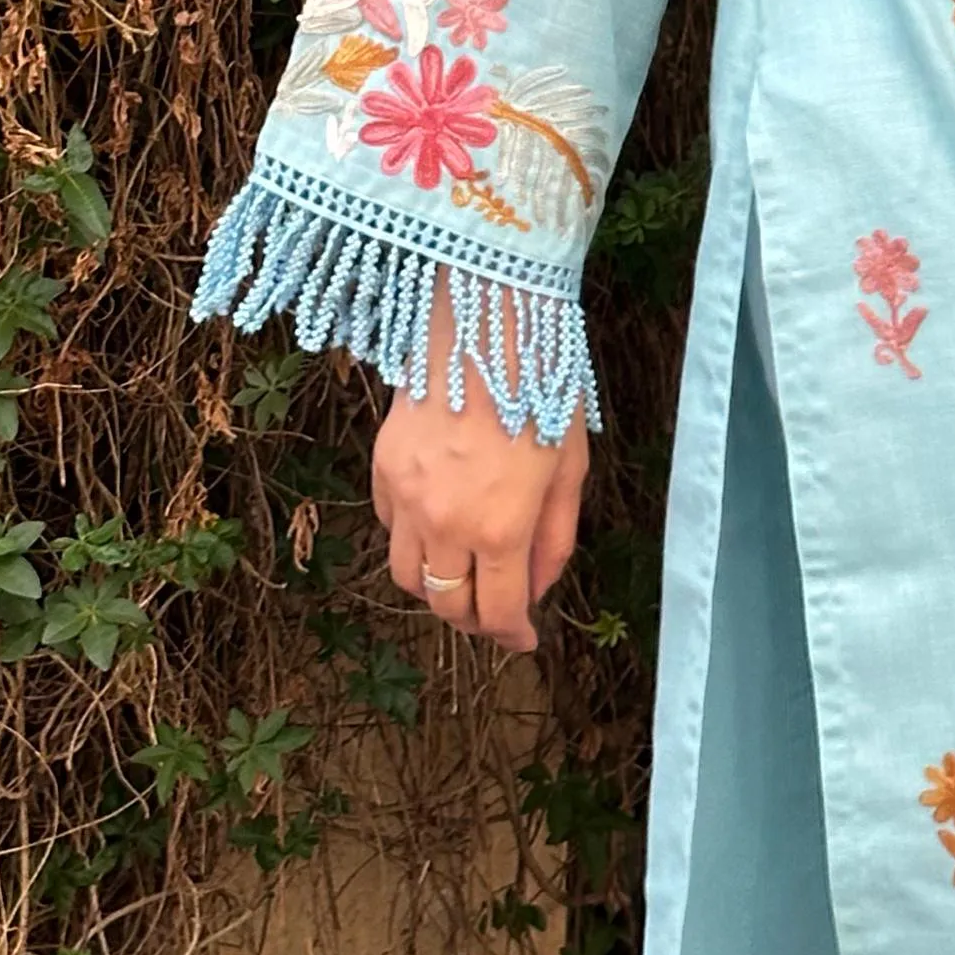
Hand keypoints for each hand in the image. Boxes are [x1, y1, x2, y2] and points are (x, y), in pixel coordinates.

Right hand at [373, 294, 588, 655]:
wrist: (487, 315)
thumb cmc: (545, 383)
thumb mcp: (572, 464)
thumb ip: (555, 535)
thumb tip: (538, 588)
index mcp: (499, 525)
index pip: (496, 611)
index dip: (512, 635)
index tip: (524, 640)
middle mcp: (444, 522)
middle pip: (445, 603)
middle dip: (473, 618)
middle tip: (495, 609)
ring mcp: (405, 495)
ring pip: (406, 575)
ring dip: (435, 585)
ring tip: (463, 570)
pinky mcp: (382, 466)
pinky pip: (387, 525)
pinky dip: (410, 538)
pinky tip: (436, 521)